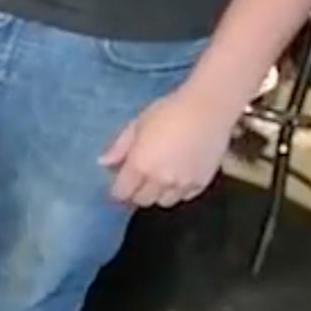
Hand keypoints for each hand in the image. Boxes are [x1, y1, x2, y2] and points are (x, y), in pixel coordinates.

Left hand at [100, 83, 241, 207]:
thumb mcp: (138, 124)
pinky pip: (185, 197)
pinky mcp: (201, 184)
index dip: (118, 190)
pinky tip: (179, 175)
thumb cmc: (169, 110)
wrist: (208, 109)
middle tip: (139, 178)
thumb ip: (120, 147)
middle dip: (137, 192)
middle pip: (142, 200)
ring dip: (158, 193)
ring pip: (164, 202)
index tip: (119, 183)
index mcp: (140, 165)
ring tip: (160, 177)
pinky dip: (179, 191)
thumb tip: (103, 163)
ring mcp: (182, 184)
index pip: (122, 193)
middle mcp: (160, 180)